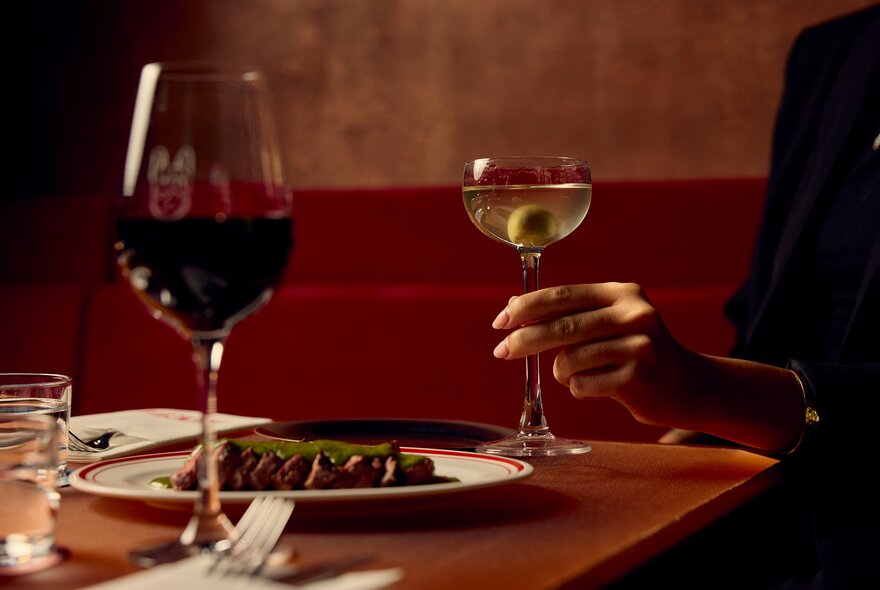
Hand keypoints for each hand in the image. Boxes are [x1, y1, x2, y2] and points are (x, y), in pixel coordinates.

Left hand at [490, 282, 805, 450]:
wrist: (689, 386)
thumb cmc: (636, 351)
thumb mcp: (607, 322)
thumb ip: (566, 313)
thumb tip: (511, 306)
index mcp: (621, 293)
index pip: (562, 295)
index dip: (526, 308)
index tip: (500, 321)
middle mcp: (633, 313)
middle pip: (560, 327)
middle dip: (523, 341)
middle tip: (501, 352)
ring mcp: (638, 345)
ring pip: (568, 361)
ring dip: (563, 372)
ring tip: (581, 374)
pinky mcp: (638, 377)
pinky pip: (582, 386)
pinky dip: (580, 389)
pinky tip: (601, 387)